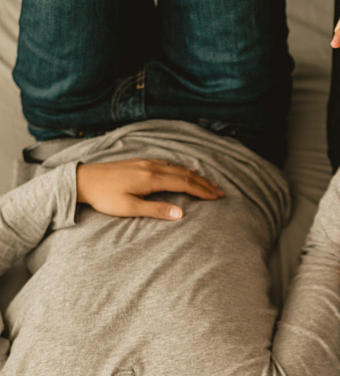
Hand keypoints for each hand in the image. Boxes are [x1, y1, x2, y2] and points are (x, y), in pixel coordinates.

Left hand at [76, 158, 224, 219]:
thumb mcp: (130, 208)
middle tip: (219, 191)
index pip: (184, 184)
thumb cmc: (105, 197)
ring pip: (177, 167)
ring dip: (194, 175)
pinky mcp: (139, 162)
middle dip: (203, 183)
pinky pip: (167, 163)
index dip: (202, 191)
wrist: (84, 180)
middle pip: (184, 174)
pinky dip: (180, 168)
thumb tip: (181, 213)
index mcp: (151, 179)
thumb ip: (156, 210)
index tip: (216, 197)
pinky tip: (183, 171)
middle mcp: (151, 167)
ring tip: (207, 183)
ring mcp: (145, 162)